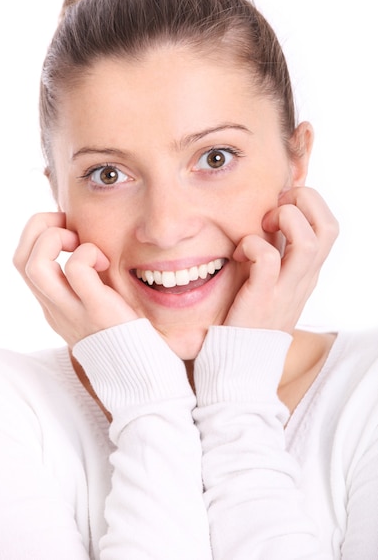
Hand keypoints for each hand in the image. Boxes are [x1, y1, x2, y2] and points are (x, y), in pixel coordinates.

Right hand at [13, 212, 137, 346]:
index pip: (22, 261)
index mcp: (53, 304)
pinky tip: (106, 262)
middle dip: (40, 227)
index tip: (68, 228)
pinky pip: (75, 269)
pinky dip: (87, 253)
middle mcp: (54, 308)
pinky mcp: (96, 310)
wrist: (142, 374)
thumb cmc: (126, 334)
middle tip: (72, 228)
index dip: (38, 234)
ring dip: (56, 238)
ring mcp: (71, 311)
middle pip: (20, 259)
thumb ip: (88, 284)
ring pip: (35, 265)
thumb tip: (91, 245)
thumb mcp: (96, 305)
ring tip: (83, 243)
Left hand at [224, 187, 338, 332]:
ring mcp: (286, 290)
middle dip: (303, 202)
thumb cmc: (250, 318)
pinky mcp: (263, 299)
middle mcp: (304, 279)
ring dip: (283, 220)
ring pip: (308, 241)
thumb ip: (276, 255)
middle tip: (273, 210)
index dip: (308, 204)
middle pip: (329, 227)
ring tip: (261, 227)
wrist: (241, 365)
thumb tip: (265, 221)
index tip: (277, 206)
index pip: (328, 226)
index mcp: (307, 272)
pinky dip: (252, 245)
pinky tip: (239, 254)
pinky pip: (268, 259)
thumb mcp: (273, 283)